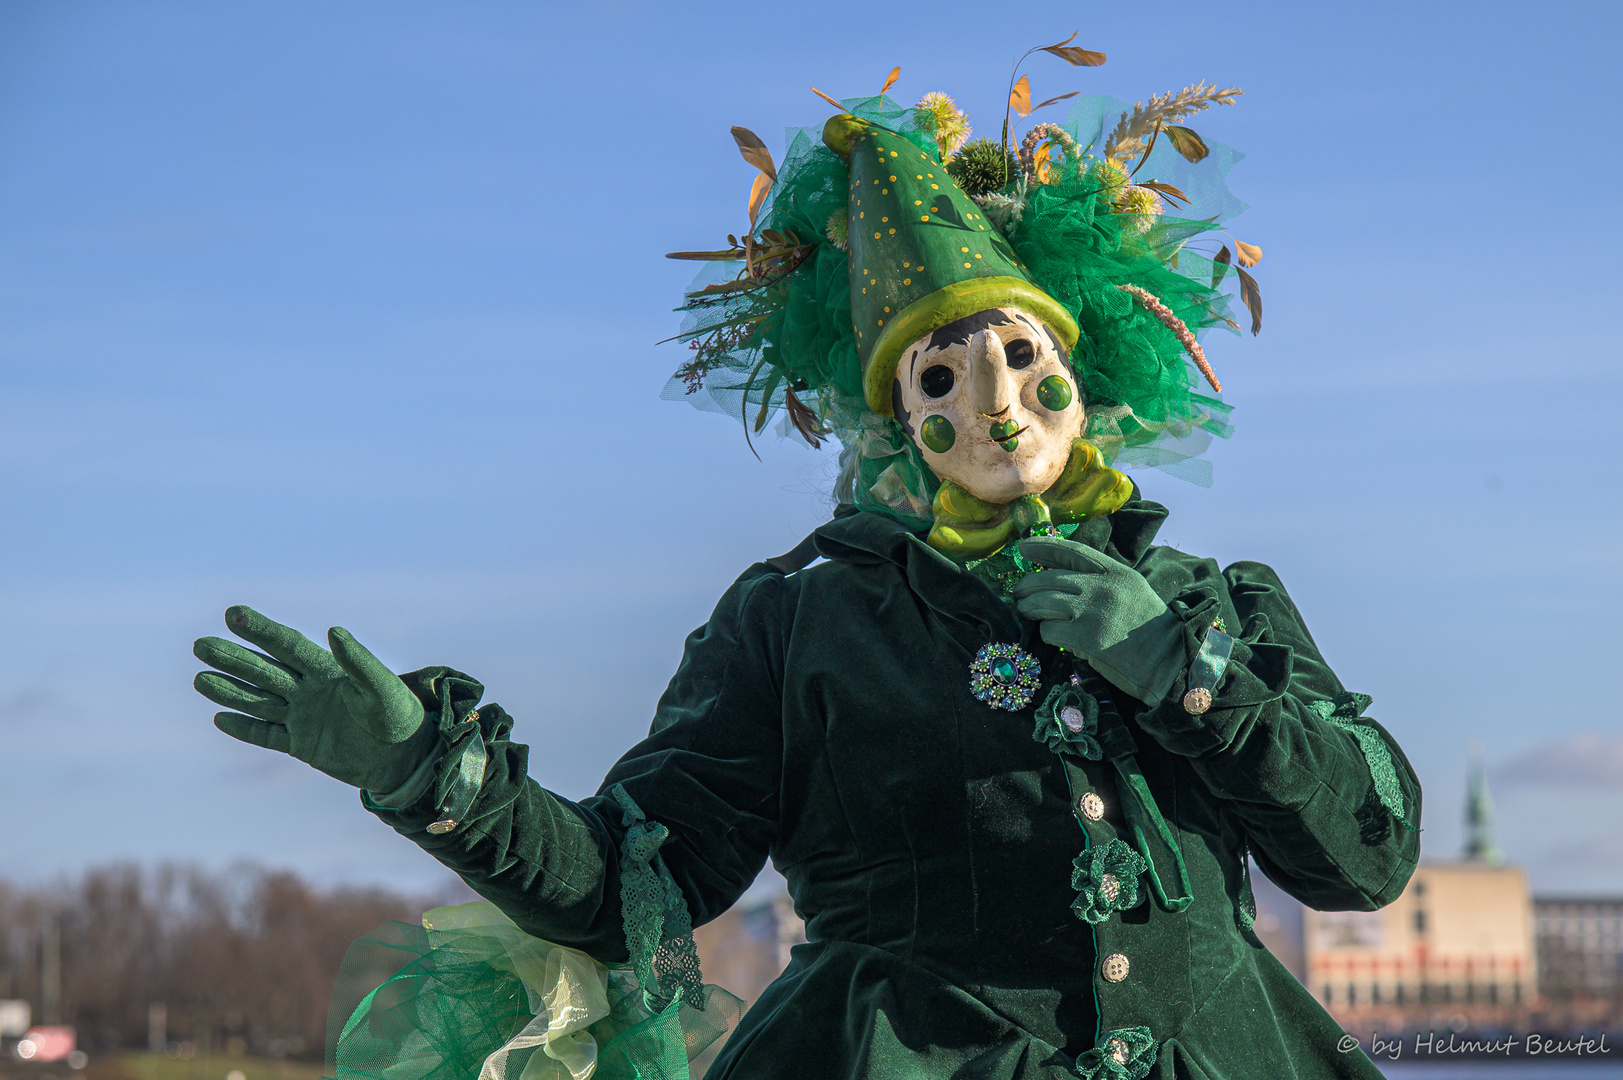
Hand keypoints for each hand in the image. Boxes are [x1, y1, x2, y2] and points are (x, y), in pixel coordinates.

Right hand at [194, 605, 432, 791]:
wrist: (407, 758)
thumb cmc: (401, 716)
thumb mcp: (383, 687)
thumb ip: (358, 661)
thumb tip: (334, 631)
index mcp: (328, 670)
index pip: (287, 645)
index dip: (261, 629)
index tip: (232, 613)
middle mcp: (310, 690)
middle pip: (264, 670)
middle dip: (234, 658)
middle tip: (200, 645)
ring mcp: (304, 718)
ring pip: (259, 701)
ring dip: (230, 690)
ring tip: (200, 678)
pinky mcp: (303, 745)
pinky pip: (267, 735)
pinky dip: (244, 728)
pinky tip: (220, 717)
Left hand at [1013, 537, 1185, 705]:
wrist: (1171, 660)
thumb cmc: (1149, 629)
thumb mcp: (1130, 590)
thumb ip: (1099, 581)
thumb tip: (1058, 577)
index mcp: (1114, 571)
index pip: (1070, 552)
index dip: (1042, 546)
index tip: (1023, 548)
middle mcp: (1101, 586)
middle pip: (1048, 579)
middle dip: (1027, 586)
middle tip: (1019, 594)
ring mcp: (1092, 611)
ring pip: (1041, 603)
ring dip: (1030, 609)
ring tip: (1028, 613)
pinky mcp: (1085, 637)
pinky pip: (1049, 629)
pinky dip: (1047, 633)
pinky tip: (1056, 637)